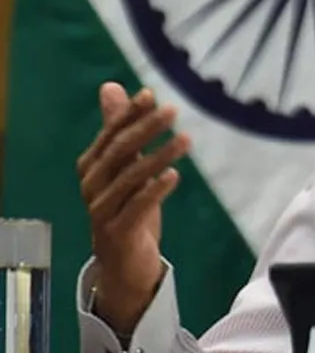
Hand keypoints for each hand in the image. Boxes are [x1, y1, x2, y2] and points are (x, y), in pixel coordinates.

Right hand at [76, 82, 190, 333]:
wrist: (123, 264)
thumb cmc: (128, 208)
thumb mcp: (127, 168)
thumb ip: (120, 130)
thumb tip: (112, 87)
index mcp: (92, 166)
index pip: (110, 134)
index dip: (129, 114)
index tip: (150, 94)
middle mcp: (92, 185)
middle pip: (119, 152)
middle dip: (145, 129)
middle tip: (173, 111)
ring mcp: (101, 210)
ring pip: (130, 179)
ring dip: (158, 156)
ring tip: (185, 139)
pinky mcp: (116, 232)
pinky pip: (135, 208)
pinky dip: (153, 191)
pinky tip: (174, 175)